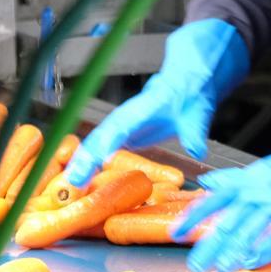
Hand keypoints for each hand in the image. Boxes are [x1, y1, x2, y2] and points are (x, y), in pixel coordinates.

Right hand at [65, 19, 248, 185]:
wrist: (187, 86)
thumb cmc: (189, 93)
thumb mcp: (197, 111)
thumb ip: (195, 130)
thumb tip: (196, 149)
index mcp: (141, 109)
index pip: (115, 130)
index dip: (100, 149)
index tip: (89, 165)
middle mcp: (126, 117)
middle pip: (99, 138)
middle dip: (83, 160)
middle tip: (73, 183)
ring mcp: (123, 126)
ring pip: (97, 144)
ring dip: (84, 162)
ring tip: (73, 185)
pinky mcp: (125, 135)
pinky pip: (104, 149)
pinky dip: (93, 163)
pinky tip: (86, 178)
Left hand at [173, 115, 270, 271]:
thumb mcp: (261, 168)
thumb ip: (233, 178)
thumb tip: (207, 181)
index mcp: (246, 180)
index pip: (212, 200)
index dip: (191, 217)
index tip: (175, 232)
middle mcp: (258, 192)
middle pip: (227, 222)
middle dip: (209, 245)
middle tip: (195, 264)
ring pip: (249, 232)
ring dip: (233, 252)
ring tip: (220, 267)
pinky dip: (263, 252)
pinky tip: (251, 263)